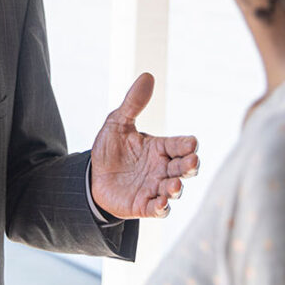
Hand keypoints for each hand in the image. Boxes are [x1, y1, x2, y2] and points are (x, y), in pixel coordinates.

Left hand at [90, 73, 198, 218]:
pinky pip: (159, 209)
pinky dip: (163, 208)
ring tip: (173, 186)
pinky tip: (161, 204)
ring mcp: (155, 187)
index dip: (187, 144)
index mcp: (160, 147)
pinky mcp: (145, 205)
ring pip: (174, 189)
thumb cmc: (111, 149)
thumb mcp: (117, 123)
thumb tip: (147, 75)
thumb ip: (133, 103)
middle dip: (190, 166)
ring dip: (176, 188)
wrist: (93, 178)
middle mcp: (162, 168)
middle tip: (191, 162)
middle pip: (184, 167)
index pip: (179, 145)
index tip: (191, 143)